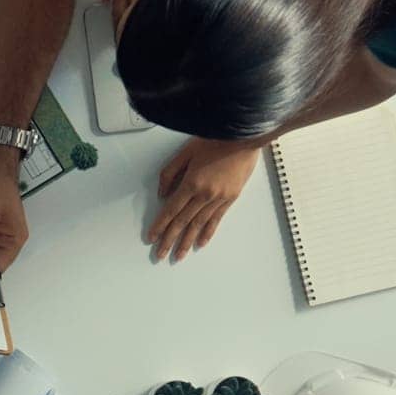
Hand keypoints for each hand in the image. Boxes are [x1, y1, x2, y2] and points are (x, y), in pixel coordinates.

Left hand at [147, 137, 260, 260]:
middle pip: (183, 222)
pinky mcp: (230, 199)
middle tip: (160, 254)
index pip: (171, 210)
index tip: (151, 237)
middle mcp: (205, 195)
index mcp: (191, 183)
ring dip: (187, 241)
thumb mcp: (185, 152)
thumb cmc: (213, 140)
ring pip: (199, 224)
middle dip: (169, 240)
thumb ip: (170, 173)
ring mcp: (219, 198)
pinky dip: (207, 232)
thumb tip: (161, 194)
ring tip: (178, 255)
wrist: (244, 138)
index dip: (160, 225)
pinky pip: (216, 220)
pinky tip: (200, 243)